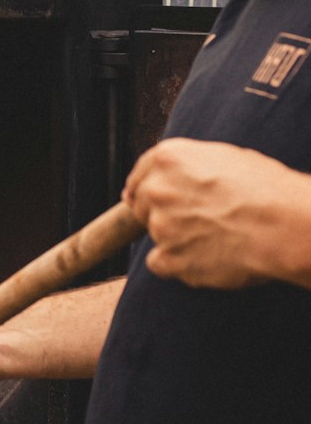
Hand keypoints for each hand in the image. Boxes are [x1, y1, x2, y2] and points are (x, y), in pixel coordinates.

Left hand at [123, 138, 310, 288]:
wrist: (282, 224)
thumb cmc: (265, 188)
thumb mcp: (225, 157)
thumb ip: (189, 166)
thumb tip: (177, 176)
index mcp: (167, 158)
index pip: (140, 176)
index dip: (146, 189)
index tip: (150, 200)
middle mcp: (157, 189)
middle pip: (141, 206)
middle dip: (161, 214)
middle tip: (195, 221)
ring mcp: (160, 225)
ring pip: (156, 236)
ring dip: (176, 240)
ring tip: (214, 239)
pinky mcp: (170, 258)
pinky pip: (160, 264)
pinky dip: (177, 266)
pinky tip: (203, 260)